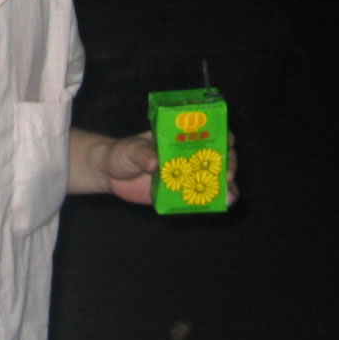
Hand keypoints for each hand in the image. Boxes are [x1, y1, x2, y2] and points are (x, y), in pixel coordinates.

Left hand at [99, 131, 240, 206]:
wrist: (108, 174)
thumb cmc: (121, 153)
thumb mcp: (130, 150)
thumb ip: (142, 155)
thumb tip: (155, 163)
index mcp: (178, 138)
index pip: (207, 133)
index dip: (222, 137)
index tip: (227, 144)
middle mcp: (186, 156)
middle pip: (217, 158)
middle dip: (228, 164)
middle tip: (228, 173)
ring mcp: (184, 176)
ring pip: (212, 180)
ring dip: (225, 187)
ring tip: (230, 196)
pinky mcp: (177, 194)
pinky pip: (198, 198)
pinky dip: (211, 202)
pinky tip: (220, 206)